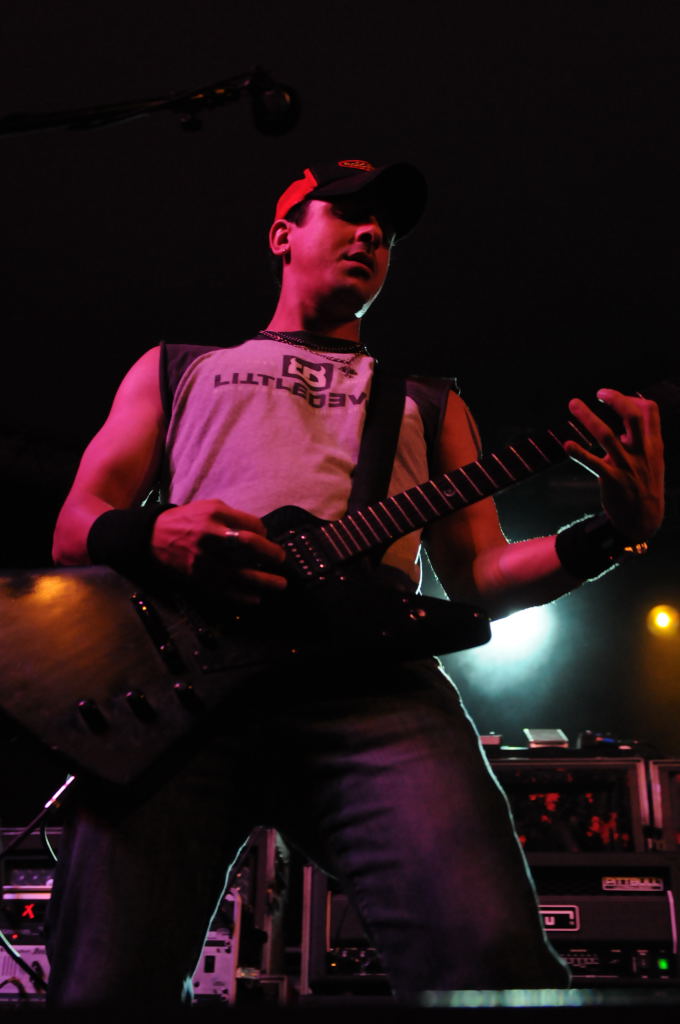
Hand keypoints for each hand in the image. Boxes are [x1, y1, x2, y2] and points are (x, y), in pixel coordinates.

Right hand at [150, 499, 286, 603]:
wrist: (154, 537)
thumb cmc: (188, 520)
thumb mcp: (210, 507)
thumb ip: (235, 517)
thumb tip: (262, 533)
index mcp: (215, 516)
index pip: (252, 526)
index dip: (265, 534)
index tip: (267, 539)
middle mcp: (211, 537)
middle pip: (250, 546)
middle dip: (271, 554)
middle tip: (280, 559)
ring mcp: (205, 561)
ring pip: (242, 574)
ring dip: (265, 581)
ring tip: (280, 584)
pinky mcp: (199, 579)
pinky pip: (226, 591)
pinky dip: (244, 597)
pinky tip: (256, 599)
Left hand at [563, 389, 664, 541]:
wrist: (644, 520)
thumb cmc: (644, 485)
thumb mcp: (652, 459)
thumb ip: (641, 440)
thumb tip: (623, 422)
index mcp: (654, 444)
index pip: (650, 410)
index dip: (631, 398)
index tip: (614, 397)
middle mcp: (641, 452)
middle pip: (632, 417)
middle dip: (616, 400)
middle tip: (599, 392)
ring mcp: (627, 466)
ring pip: (607, 436)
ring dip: (588, 418)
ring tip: (573, 403)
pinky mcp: (612, 480)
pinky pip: (594, 464)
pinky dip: (579, 453)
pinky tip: (567, 445)